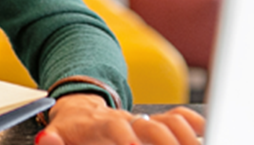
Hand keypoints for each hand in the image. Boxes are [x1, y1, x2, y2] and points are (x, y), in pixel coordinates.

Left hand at [35, 94, 204, 144]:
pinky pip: (178, 117)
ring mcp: (140, 119)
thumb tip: (49, 140)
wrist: (75, 112)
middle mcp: (124, 118)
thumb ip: (54, 142)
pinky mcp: (152, 122)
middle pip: (151, 125)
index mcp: (98, 123)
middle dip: (166, 141)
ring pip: (169, 121)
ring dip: (184, 136)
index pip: (115, 127)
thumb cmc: (68, 131)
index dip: (126, 138)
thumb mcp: (57, 136)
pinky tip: (204, 135)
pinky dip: (194, 124)